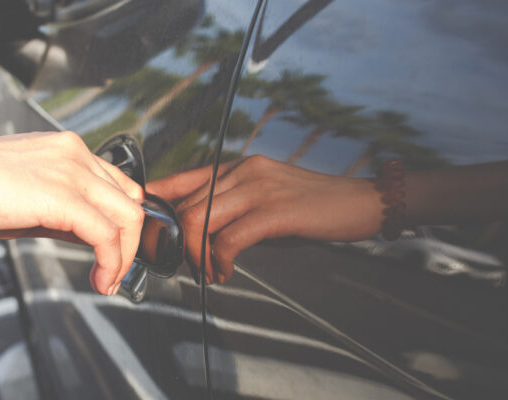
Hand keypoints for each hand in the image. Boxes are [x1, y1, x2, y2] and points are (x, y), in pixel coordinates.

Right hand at [0, 131, 144, 294]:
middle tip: (116, 271)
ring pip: (128, 217)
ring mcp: (73, 172)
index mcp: (69, 151)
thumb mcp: (29, 197)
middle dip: (130, 243)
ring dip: (125, 256)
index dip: (123, 221)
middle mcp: (77, 155)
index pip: (118, 185)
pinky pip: (105, 235)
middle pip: (130, 201)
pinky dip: (112, 262)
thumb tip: (90, 238)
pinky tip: (101, 279)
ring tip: (110, 280)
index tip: (116, 249)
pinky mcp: (63, 197)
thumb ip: (64, 213)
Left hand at [147, 155, 381, 283]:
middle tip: (186, 266)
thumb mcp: (265, 201)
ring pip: (199, 220)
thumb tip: (198, 236)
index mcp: (238, 168)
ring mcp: (258, 188)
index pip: (183, 179)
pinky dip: (218, 262)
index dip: (157, 200)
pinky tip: (225, 273)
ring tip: (208, 272)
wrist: (362, 201)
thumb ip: (233, 210)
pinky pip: (228, 239)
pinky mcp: (274, 211)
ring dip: (195, 256)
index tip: (146, 225)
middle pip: (186, 205)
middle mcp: (243, 172)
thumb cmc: (313, 207)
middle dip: (177, 243)